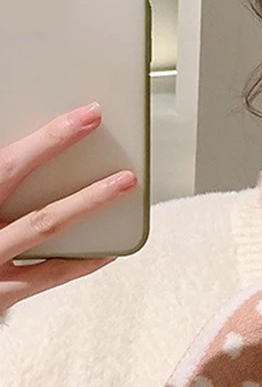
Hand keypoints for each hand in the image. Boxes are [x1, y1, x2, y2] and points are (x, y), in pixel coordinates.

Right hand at [0, 103, 136, 312]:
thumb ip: (5, 178)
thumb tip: (24, 154)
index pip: (3, 160)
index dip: (42, 135)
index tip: (76, 112)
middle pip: (10, 172)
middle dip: (53, 140)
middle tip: (92, 116)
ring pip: (42, 223)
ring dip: (88, 199)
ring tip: (124, 182)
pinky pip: (51, 274)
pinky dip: (84, 261)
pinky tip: (111, 249)